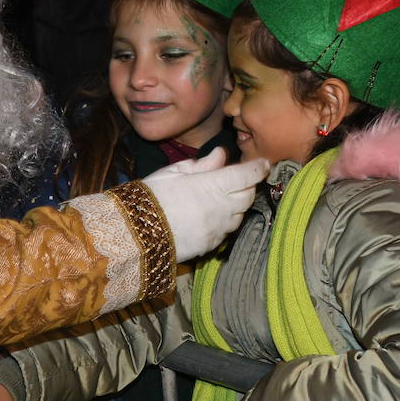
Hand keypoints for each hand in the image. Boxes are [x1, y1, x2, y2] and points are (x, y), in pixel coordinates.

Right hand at [142, 150, 268, 261]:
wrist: (135, 233)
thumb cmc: (151, 196)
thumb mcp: (174, 172)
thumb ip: (202, 164)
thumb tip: (221, 155)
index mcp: (213, 185)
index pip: (247, 175)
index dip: (258, 167)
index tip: (264, 163)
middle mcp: (222, 208)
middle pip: (248, 196)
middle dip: (248, 186)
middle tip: (239, 180)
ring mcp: (218, 228)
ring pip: (240, 215)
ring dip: (236, 206)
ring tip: (221, 199)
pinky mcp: (211, 244)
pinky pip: (226, 231)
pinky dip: (224, 222)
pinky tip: (209, 216)